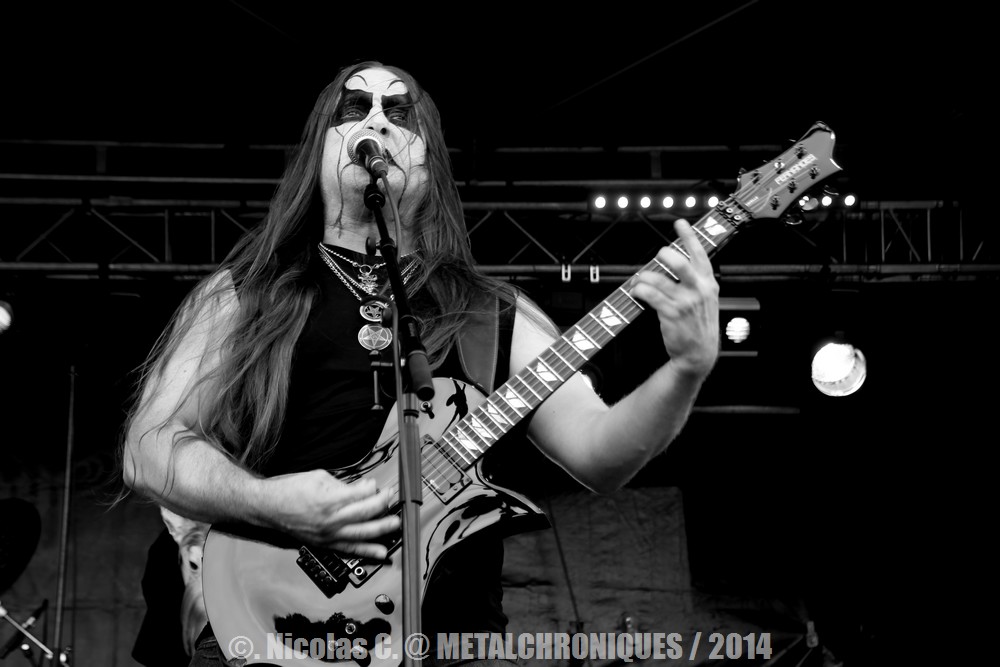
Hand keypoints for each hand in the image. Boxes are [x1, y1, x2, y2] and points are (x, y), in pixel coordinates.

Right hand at [260, 470, 398, 558]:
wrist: (267, 507)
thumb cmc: (289, 490)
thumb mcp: (318, 477)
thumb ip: (343, 484)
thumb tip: (363, 488)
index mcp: (329, 500)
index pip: (361, 495)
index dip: (376, 489)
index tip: (382, 485)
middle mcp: (330, 520)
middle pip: (366, 514)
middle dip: (384, 506)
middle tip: (395, 500)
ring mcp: (328, 535)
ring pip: (361, 534)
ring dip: (382, 529)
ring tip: (396, 524)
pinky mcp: (324, 544)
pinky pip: (349, 550)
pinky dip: (366, 552)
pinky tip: (381, 552)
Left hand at [630, 219, 719, 378]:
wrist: (699, 353)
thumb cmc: (699, 324)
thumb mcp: (707, 299)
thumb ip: (697, 280)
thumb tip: (676, 261)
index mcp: (708, 283)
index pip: (700, 254)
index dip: (689, 236)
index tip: (679, 223)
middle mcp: (698, 290)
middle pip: (679, 262)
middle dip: (663, 255)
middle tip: (657, 256)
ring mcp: (684, 302)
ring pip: (659, 279)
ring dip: (644, 276)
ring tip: (639, 279)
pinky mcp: (671, 313)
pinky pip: (650, 295)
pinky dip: (640, 290)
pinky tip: (636, 290)